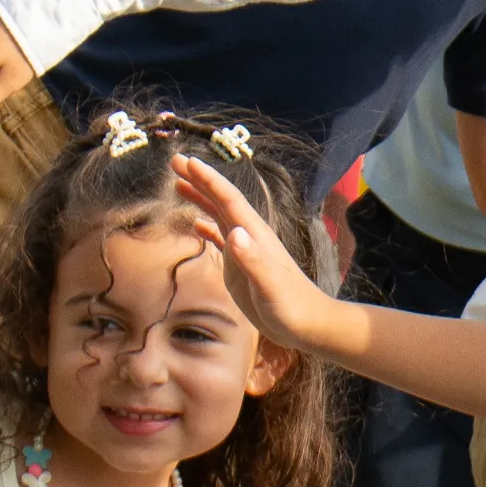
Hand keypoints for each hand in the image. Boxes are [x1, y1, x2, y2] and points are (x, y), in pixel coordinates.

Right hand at [172, 156, 339, 350]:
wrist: (310, 325)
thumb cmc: (292, 308)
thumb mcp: (270, 286)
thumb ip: (253, 260)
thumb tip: (234, 233)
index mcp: (256, 236)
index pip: (229, 199)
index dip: (208, 180)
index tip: (187, 162)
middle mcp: (250, 237)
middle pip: (223, 200)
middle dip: (200, 180)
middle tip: (175, 161)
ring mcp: (246, 250)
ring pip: (221, 216)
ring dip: (201, 199)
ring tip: (179, 185)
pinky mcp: (242, 266)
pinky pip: (222, 239)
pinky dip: (208, 228)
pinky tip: (196, 224)